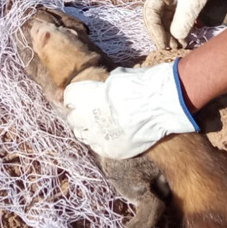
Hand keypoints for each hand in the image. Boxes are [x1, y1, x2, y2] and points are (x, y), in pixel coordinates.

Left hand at [64, 61, 198, 159]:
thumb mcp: (117, 77)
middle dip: (80, 115)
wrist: (158, 105)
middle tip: (91, 113)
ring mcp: (97, 136)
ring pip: (82, 136)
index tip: (81, 97)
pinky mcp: (110, 150)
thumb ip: (105, 87)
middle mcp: (85, 117)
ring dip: (88, 130)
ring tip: (100, 126)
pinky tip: (111, 136)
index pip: (68, 97)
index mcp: (84, 95)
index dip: (76, 97)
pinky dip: (101, 142)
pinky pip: (97, 148)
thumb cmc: (141, 85)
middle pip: (72, 119)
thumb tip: (105, 89)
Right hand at [143, 0, 226, 48]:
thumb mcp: (193, 0)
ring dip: (171, 33)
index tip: (164, 44)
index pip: (150, 13)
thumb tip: (176, 38)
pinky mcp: (185, 0)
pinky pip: (177, 17)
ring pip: (167, 19)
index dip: (155, 31)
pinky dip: (179, 28)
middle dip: (162, 34)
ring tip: (180, 46)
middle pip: (156, 18)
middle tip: (172, 48)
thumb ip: (182, 20)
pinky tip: (185, 38)